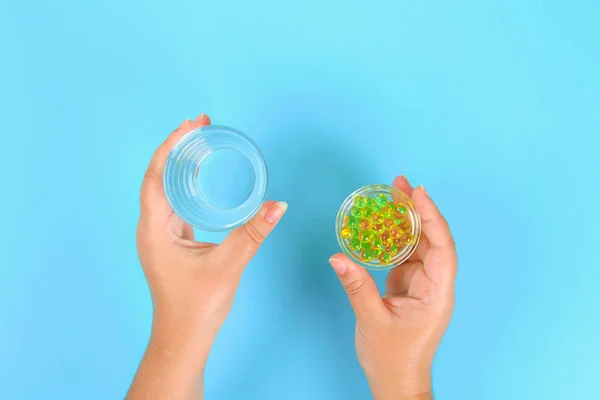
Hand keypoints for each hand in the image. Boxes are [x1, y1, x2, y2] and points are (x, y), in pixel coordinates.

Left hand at [128, 114, 287, 398]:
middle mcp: (152, 229)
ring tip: (201, 143)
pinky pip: (177, 205)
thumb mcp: (228, 266)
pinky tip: (203, 180)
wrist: (184, 339)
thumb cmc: (196, 308)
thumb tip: (277, 205)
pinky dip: (188, 186)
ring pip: (167, 190)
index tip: (189, 125)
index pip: (156, 176)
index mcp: (155, 230)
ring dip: (182, 166)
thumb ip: (253, 234)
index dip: (170, 146)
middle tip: (200, 125)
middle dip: (178, 148)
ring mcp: (161, 236)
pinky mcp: (172, 243)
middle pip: (160, 176)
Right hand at [329, 176, 456, 399]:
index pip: (441, 247)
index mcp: (437, 293)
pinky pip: (404, 255)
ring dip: (406, 220)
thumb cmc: (393, 357)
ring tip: (391, 195)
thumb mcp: (372, 320)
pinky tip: (382, 224)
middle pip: (431, 239)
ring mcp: (422, 284)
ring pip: (418, 244)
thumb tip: (338, 258)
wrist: (396, 380)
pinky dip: (394, 238)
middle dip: (417, 209)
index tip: (417, 193)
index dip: (431, 217)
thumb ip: (356, 286)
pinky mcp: (408, 286)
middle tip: (400, 184)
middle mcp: (434, 284)